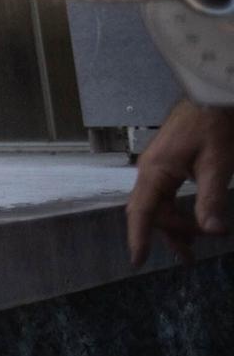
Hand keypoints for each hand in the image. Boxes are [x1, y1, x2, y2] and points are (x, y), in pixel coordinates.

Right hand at [127, 98, 232, 265]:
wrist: (210, 94)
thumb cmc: (213, 126)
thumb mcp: (218, 164)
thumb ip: (212, 199)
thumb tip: (211, 232)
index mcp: (156, 171)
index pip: (142, 211)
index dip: (138, 237)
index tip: (137, 262)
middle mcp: (150, 170)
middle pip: (152, 211)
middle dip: (171, 235)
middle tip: (192, 256)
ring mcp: (158, 165)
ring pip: (161, 203)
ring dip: (177, 224)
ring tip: (193, 245)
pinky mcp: (169, 161)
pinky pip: (167, 193)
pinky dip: (180, 209)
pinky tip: (194, 217)